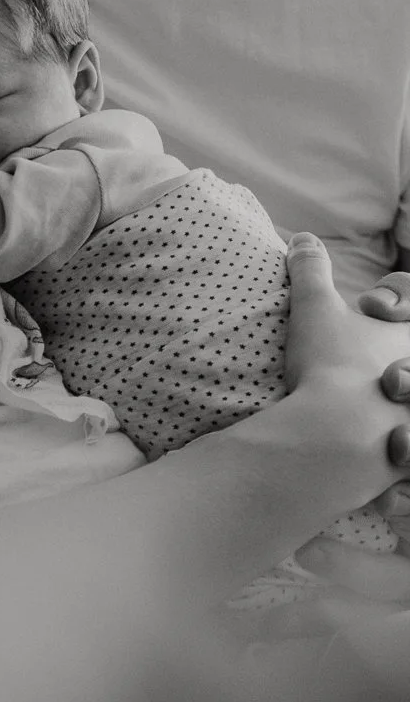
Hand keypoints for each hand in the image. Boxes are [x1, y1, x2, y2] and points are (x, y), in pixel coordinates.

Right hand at [272, 233, 409, 512]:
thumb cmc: (331, 366)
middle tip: (381, 371)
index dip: (394, 296)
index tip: (368, 307)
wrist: (335, 436)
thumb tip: (303, 239)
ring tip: (382, 419)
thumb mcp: (314, 307)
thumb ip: (310, 270)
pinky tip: (380, 457)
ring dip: (405, 421)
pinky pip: (406, 462)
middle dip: (401, 369)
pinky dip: (400, 463)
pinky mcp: (401, 463)